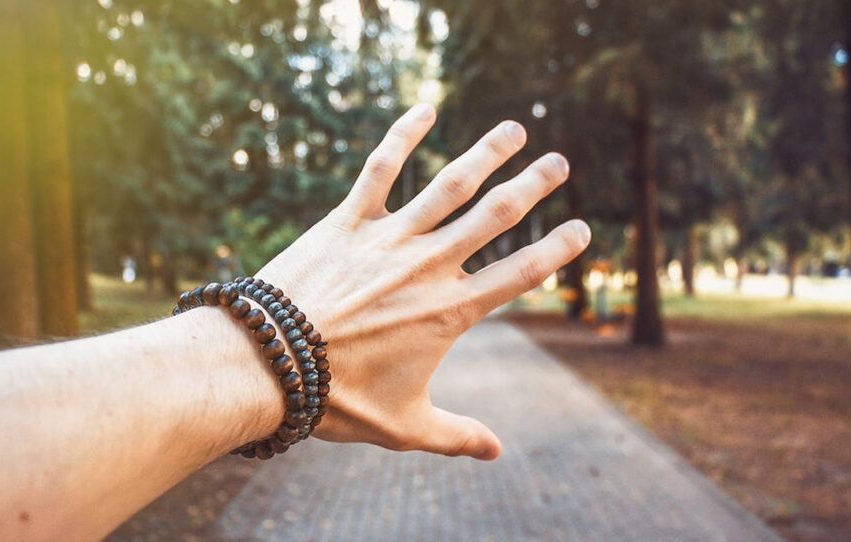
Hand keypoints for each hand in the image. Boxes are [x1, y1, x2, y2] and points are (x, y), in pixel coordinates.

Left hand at [257, 104, 589, 459]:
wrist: (268, 366)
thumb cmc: (336, 400)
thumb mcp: (405, 427)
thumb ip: (456, 435)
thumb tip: (498, 452)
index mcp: (450, 312)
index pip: (521, 273)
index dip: (558, 250)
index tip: (583, 228)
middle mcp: (428, 266)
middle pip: (495, 217)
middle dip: (534, 187)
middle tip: (561, 162)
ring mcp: (388, 238)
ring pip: (449, 184)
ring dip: (486, 153)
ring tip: (514, 129)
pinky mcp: (346, 221)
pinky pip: (379, 169)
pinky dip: (402, 137)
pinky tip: (424, 109)